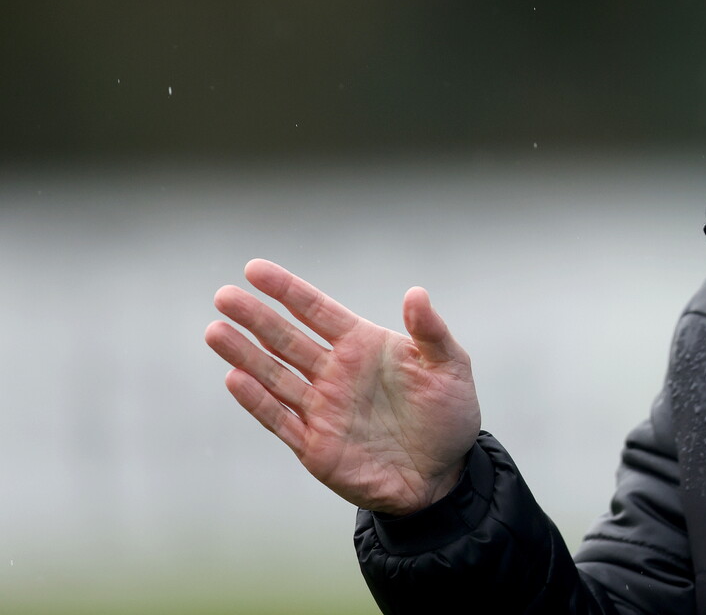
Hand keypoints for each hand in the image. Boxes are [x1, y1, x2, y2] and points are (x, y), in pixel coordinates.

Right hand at [205, 259, 480, 514]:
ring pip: (275, 375)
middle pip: (287, 339)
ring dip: (244, 355)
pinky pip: (281, 420)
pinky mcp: (316, 446)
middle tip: (223, 295)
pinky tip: (235, 379)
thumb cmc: (449, 414)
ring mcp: (322, 409)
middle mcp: (335, 372)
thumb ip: (430, 331)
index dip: (287, 290)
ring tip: (215, 330)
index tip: (254, 269)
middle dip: (255, 318)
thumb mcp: (450, 366)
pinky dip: (258, 402)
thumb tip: (416, 292)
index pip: (317, 311)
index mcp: (363, 345)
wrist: (446, 474)